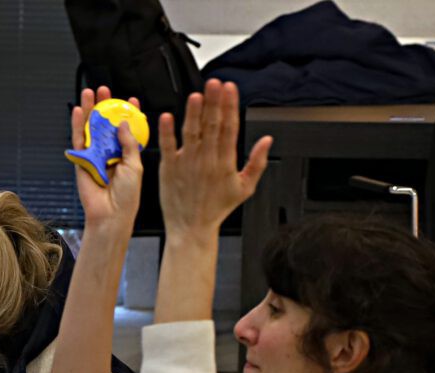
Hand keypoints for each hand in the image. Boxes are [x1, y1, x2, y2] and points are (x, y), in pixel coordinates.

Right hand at [73, 86, 144, 233]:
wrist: (111, 215)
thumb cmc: (127, 195)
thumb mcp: (135, 165)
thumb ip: (128, 143)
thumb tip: (123, 122)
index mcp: (125, 153)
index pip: (127, 129)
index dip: (129, 114)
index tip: (132, 100)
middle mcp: (109, 152)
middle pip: (106, 124)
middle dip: (105, 106)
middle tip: (105, 89)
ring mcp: (95, 156)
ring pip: (91, 128)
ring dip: (89, 110)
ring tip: (90, 92)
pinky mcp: (82, 161)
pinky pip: (79, 140)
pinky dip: (77, 125)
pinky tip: (78, 110)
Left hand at [156, 79, 270, 239]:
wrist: (192, 228)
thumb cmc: (216, 208)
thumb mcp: (245, 188)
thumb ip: (257, 162)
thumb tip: (267, 140)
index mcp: (225, 162)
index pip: (229, 127)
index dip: (230, 105)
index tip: (230, 87)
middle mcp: (207, 160)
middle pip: (212, 125)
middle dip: (214, 102)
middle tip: (215, 83)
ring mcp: (187, 164)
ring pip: (191, 133)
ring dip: (194, 113)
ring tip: (197, 95)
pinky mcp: (169, 169)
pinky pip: (168, 147)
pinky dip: (167, 132)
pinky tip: (167, 116)